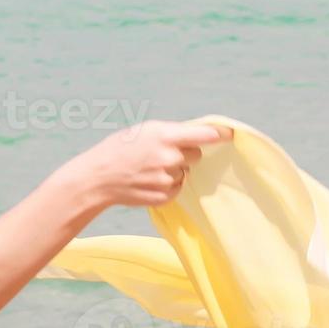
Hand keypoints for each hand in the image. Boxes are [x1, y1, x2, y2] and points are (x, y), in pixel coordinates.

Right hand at [59, 120, 232, 209]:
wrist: (98, 178)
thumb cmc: (121, 149)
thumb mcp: (144, 131)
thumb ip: (172, 133)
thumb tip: (200, 136)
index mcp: (164, 135)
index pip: (203, 135)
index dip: (219, 134)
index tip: (230, 134)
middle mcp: (168, 157)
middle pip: (196, 155)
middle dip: (186, 153)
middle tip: (164, 153)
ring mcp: (166, 179)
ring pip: (185, 173)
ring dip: (174, 170)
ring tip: (150, 168)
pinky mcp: (163, 196)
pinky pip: (177, 188)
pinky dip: (168, 185)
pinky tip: (149, 180)